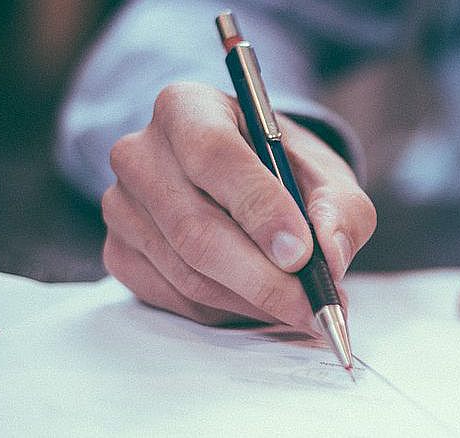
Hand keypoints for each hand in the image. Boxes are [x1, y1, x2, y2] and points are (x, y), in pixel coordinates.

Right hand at [101, 82, 374, 328]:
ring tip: (301, 308)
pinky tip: (261, 303)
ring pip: (188, 272)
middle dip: (263, 277)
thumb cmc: (284, 170)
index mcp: (187, 108)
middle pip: (195, 228)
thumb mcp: (326, 175)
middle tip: (313, 305)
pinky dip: (227, 311)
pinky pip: (175, 298)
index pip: (214, 155)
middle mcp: (140, 153)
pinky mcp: (119, 253)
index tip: (301, 253)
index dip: (259, 208)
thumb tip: (330, 255)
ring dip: (252, 300)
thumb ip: (340, 209)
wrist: (244, 181)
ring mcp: (121, 206)